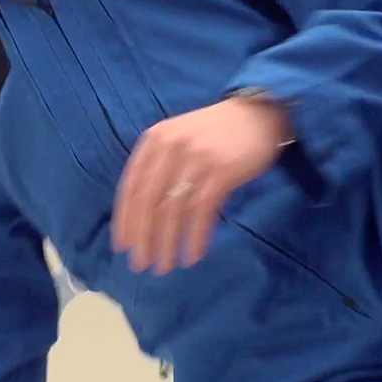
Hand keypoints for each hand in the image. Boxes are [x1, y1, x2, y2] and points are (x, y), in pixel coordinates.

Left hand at [112, 95, 291, 274]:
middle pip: (148, 202)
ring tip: (165, 266)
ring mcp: (196, 158)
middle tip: (141, 265)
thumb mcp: (178, 139)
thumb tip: (140, 215)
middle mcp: (171, 147)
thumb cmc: (215, 133)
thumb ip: (158, 166)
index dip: (125, 220)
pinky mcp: (221, 171)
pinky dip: (195, 237)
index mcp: (154, 140)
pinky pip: (202, 211)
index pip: (131, 187)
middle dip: (143, 238)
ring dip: (167, 243)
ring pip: (173, 210)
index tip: (123, 247)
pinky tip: (192, 255)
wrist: (258, 115)